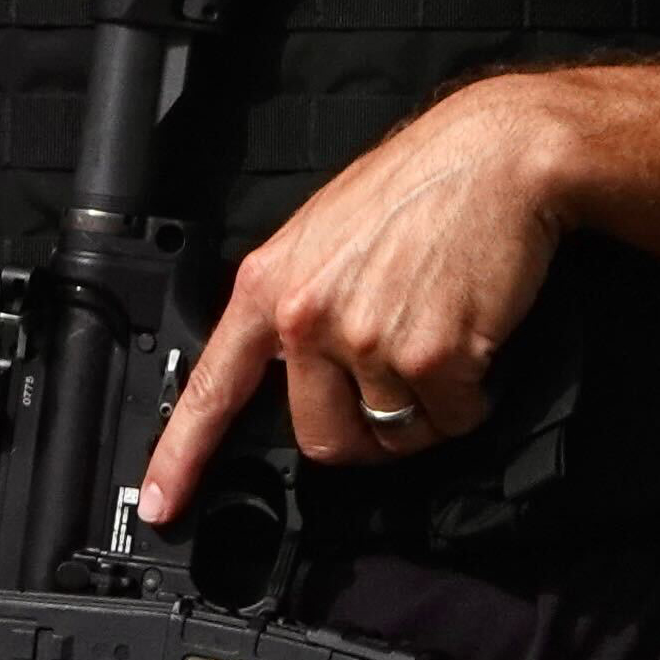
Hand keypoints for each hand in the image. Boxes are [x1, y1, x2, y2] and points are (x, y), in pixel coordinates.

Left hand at [140, 77, 569, 522]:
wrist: (498, 156)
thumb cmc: (420, 187)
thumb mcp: (324, 235)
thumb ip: (297, 304)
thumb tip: (295, 367)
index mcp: (270, 286)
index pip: (214, 388)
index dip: (181, 456)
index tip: (161, 503)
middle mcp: (309, 317)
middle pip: (322, 439)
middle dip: (367, 435)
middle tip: (399, 392)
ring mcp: (368, 339)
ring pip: (396, 434)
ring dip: (428, 410)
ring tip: (444, 340)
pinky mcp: (432, 355)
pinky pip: (452, 419)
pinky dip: (472, 398)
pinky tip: (475, 342)